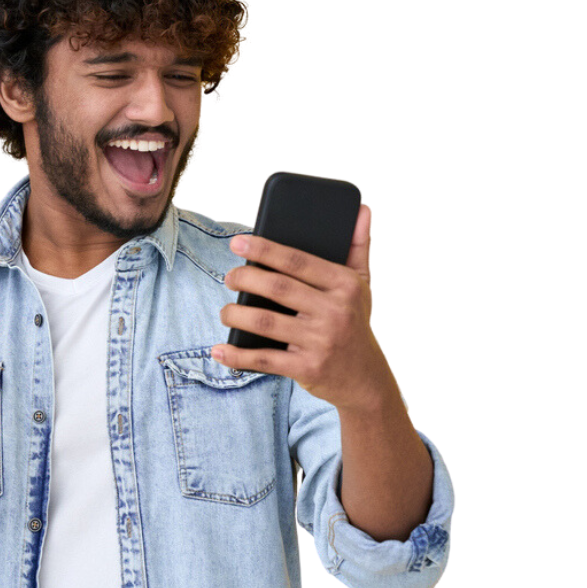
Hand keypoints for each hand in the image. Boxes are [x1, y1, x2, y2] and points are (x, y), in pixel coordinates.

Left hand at [214, 205, 397, 414]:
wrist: (366, 379)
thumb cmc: (356, 323)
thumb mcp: (362, 285)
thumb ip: (358, 246)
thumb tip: (361, 208)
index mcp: (344, 284)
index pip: (297, 261)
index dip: (264, 250)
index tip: (237, 243)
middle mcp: (334, 311)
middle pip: (277, 288)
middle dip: (245, 279)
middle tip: (229, 277)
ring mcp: (320, 341)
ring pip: (265, 322)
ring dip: (236, 315)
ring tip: (225, 311)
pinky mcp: (308, 368)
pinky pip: (265, 360)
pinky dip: (238, 356)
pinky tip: (220, 350)